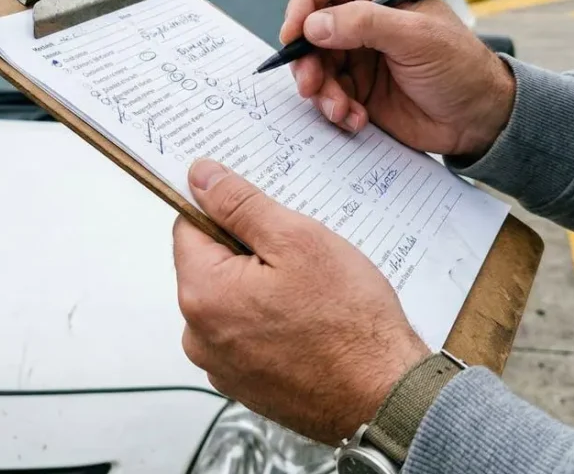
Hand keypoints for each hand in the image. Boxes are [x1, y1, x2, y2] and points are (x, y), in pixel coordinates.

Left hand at [173, 158, 429, 444]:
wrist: (385, 397)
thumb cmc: (349, 323)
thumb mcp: (297, 240)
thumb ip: (239, 204)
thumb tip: (200, 177)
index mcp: (202, 295)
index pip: (188, 227)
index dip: (227, 212)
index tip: (263, 216)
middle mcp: (199, 336)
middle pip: (210, 267)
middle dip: (249, 252)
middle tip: (300, 258)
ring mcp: (222, 366)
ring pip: (231, 301)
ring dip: (262, 288)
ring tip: (312, 294)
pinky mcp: (245, 384)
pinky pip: (247, 334)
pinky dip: (271, 322)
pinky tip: (309, 323)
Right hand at [282, 0, 515, 158]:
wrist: (478, 120)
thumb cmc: (461, 67)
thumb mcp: (415, 38)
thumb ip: (364, 24)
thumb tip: (314, 24)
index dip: (304, 3)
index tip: (295, 33)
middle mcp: (365, 17)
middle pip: (312, 27)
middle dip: (307, 58)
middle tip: (310, 83)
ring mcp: (359, 53)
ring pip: (315, 64)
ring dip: (320, 89)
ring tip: (340, 109)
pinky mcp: (358, 87)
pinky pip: (328, 93)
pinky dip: (334, 108)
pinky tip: (355, 119)